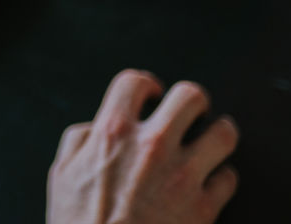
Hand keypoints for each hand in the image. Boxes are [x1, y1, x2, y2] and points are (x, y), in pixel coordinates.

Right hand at [48, 69, 239, 223]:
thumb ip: (79, 141)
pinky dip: (221, 179)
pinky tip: (209, 184)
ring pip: (224, 133)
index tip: (150, 95)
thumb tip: (95, 128)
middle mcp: (152, 147)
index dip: (145, 85)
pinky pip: (230, 178)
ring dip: (218, 134)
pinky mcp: (205, 208)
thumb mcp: (61, 176)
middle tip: (189, 114)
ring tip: (212, 141)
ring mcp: (183, 177)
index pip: (134, 81)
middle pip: (190, 96)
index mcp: (113, 134)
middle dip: (192, 102)